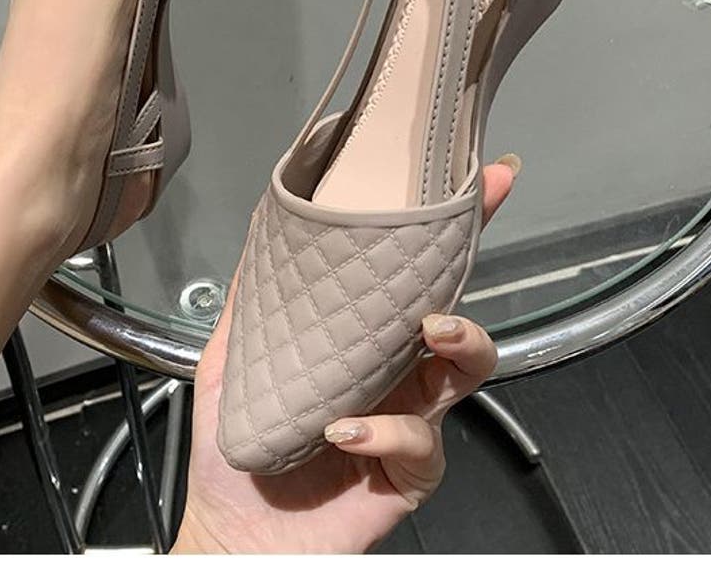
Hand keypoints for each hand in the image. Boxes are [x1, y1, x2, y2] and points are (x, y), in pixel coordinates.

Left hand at [172, 161, 516, 553]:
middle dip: (471, 261)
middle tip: (463, 230)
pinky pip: (420, 445)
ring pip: (465, 370)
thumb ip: (250, 303)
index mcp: (361, 343)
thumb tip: (258, 236)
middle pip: (453, 306)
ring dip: (456, 341)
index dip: (446, 231)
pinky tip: (343, 430)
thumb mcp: (234, 359)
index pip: (409, 278)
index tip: (477, 182)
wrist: (233, 528)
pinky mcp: (407, 472)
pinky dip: (383, 433)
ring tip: (427, 329)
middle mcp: (393, 376)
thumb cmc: (238, 447)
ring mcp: (407, 421)